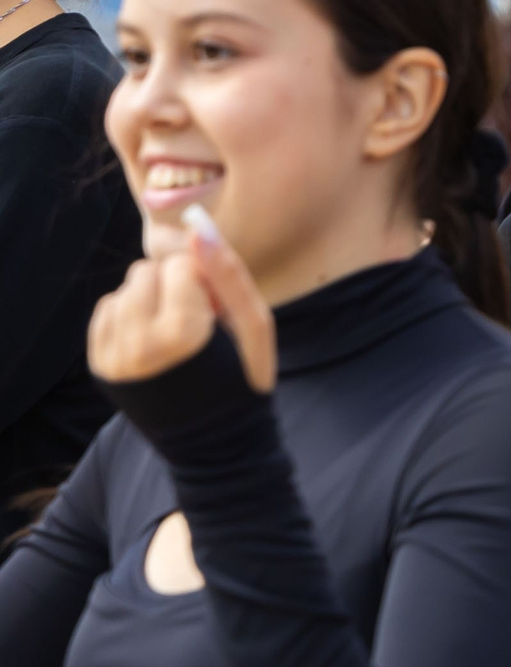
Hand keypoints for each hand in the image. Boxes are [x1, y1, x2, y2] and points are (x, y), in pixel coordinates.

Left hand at [88, 207, 276, 392]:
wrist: (215, 443)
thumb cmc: (244, 380)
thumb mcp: (254, 326)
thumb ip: (227, 272)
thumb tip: (196, 223)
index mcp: (184, 334)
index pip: (180, 265)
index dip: (204, 282)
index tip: (216, 313)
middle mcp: (139, 345)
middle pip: (145, 271)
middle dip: (172, 288)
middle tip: (195, 324)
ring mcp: (113, 357)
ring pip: (123, 289)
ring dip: (150, 301)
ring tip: (173, 333)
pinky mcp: (99, 365)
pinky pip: (106, 311)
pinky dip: (129, 318)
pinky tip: (152, 341)